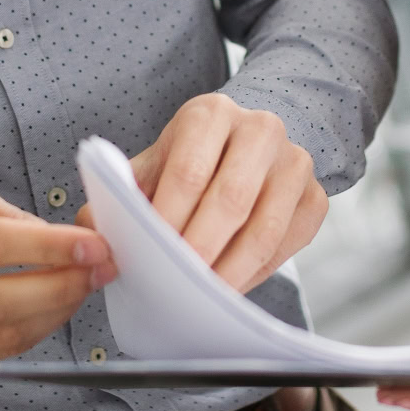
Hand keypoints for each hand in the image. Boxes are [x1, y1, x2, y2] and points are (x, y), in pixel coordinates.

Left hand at [109, 93, 327, 292]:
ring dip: (229, 270)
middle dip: (199, 250)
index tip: (149, 257)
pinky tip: (228, 287)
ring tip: (200, 297)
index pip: (189, 171)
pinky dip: (256, 274)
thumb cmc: (191, 162)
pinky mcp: (316, 196)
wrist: (246, 146)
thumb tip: (94, 238)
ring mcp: (295, 162)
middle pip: (231, 200)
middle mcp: (261, 129)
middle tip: (174, 286)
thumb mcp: (153, 165)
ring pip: (265, 228)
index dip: (169, 219)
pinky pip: (287, 245)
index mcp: (211, 113)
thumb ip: (120, 196)